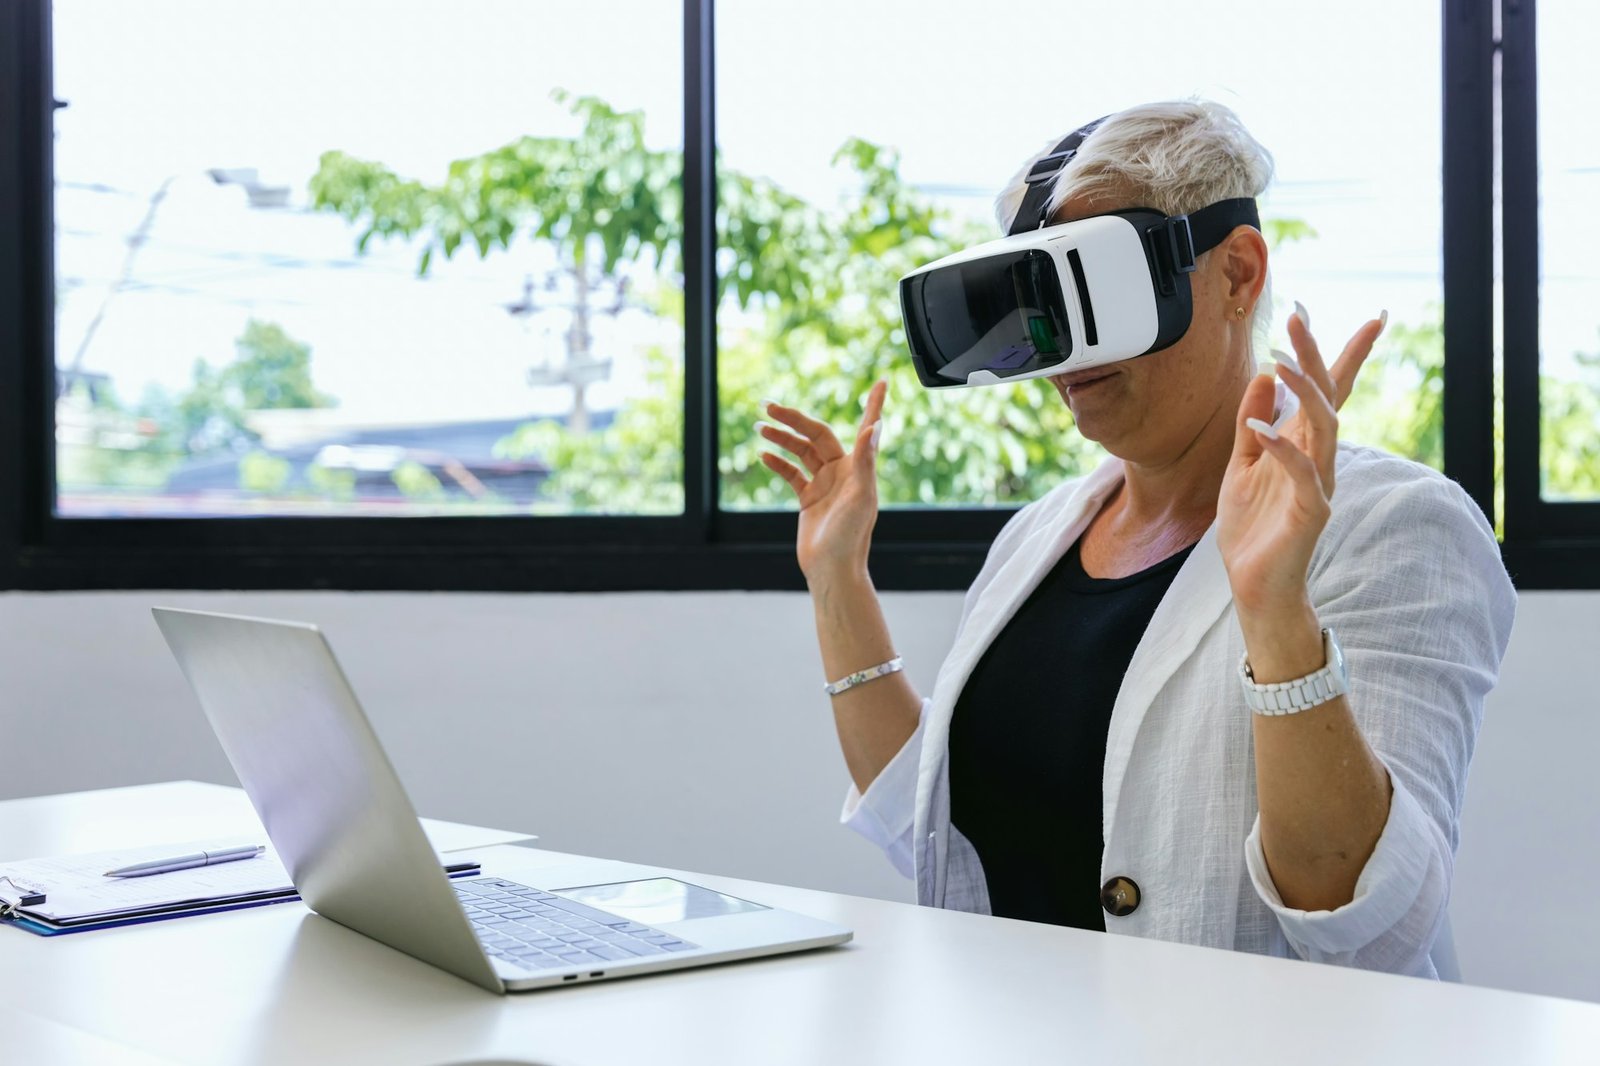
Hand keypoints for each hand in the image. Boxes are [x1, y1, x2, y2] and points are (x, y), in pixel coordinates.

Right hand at [758, 381, 886, 585]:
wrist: (831, 569)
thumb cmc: (851, 536)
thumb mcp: (861, 496)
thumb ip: (865, 460)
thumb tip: (875, 426)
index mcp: (859, 467)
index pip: (868, 427)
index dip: (875, 404)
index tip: (883, 381)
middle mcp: (844, 472)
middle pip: (817, 434)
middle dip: (794, 419)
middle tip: (769, 407)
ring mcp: (825, 484)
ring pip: (801, 451)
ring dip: (782, 438)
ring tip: (761, 427)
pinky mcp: (809, 499)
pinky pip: (791, 474)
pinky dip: (778, 463)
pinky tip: (764, 455)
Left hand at [1217, 305, 1385, 617]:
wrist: (1255, 584)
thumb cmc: (1252, 528)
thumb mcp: (1241, 466)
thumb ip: (1251, 424)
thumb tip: (1263, 376)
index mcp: (1304, 444)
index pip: (1329, 390)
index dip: (1340, 353)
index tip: (1354, 313)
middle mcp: (1319, 458)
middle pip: (1328, 395)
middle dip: (1315, 354)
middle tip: (1297, 316)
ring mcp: (1319, 483)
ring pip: (1324, 425)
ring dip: (1304, 390)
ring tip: (1280, 359)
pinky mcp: (1311, 511)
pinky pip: (1303, 473)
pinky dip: (1283, 449)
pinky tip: (1261, 431)